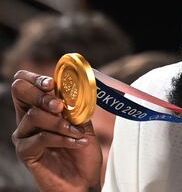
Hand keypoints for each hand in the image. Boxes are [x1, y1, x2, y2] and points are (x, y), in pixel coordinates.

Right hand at [11, 70, 101, 191]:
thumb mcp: (84, 123)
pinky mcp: (26, 152)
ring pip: (34, 116)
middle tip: (61, 106)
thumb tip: (74, 89)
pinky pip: (41, 138)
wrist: (84, 180)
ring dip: (61, 122)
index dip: (36, 78)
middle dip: (43, 95)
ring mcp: (25, 135)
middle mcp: (28, 118)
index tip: (52, 84)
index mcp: (40, 106)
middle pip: (20, 91)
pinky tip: (78, 142)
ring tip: (78, 132)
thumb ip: (76, 106)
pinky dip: (63, 138)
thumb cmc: (83, 152)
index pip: (26, 82)